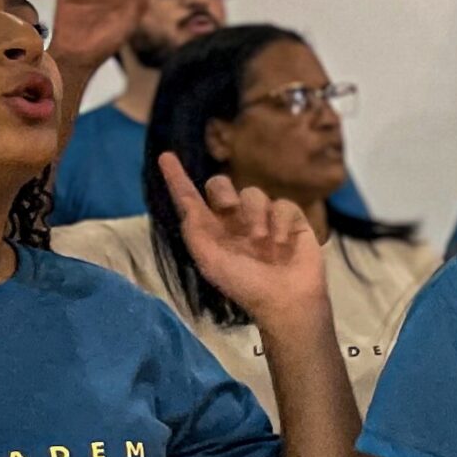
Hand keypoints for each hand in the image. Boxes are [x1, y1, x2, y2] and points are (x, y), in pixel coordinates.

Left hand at [159, 152, 330, 330]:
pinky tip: (281, 242)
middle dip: (222, 191)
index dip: (177, 178)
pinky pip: (282, 204)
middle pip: (222, 185)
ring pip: (254, 193)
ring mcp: (264, 219)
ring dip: (255, 215)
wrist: (286, 300)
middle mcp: (235, 221)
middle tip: (228, 208)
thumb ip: (194, 230)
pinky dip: (280, 222)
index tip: (165, 156)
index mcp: (212, 231)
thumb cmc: (244, 284)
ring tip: (261, 240)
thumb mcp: (209, 260)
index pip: (190, 199)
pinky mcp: (291, 220)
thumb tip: (186, 202)